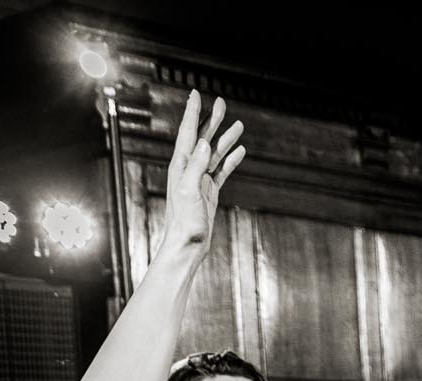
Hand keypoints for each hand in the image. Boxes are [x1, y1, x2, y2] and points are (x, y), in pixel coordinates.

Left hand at [161, 91, 243, 254]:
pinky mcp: (209, 190)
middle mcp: (189, 168)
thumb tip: (205, 143)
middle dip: (212, 119)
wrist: (187, 244)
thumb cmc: (185, 221)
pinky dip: (230, 159)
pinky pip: (221, 170)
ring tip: (238, 125)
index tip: (196, 94)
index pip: (188, 132)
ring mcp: (200, 179)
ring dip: (225, 138)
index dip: (192, 112)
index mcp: (182, 165)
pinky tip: (240, 152)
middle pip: (202, 137)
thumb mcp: (189, 191)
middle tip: (221, 102)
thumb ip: (196, 166)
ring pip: (215, 152)